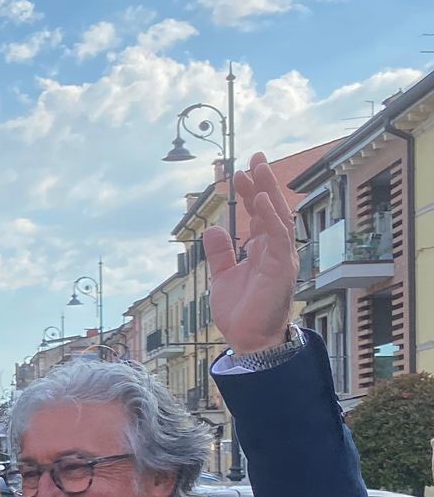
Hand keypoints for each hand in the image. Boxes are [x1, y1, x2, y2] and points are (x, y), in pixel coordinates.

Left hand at [204, 152, 296, 354]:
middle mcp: (276, 250)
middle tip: (255, 157)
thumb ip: (220, 252)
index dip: (252, 192)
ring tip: (258, 169)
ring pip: (277, 217)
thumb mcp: (222, 275)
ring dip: (268, 192)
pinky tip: (261, 199)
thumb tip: (215, 229)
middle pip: (270, 209)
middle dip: (263, 182)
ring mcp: (281, 258)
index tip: (241, 171)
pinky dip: (271, 217)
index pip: (259, 214)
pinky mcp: (280, 269)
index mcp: (263, 250)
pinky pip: (279, 237)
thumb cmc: (241, 311)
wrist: (248, 339)